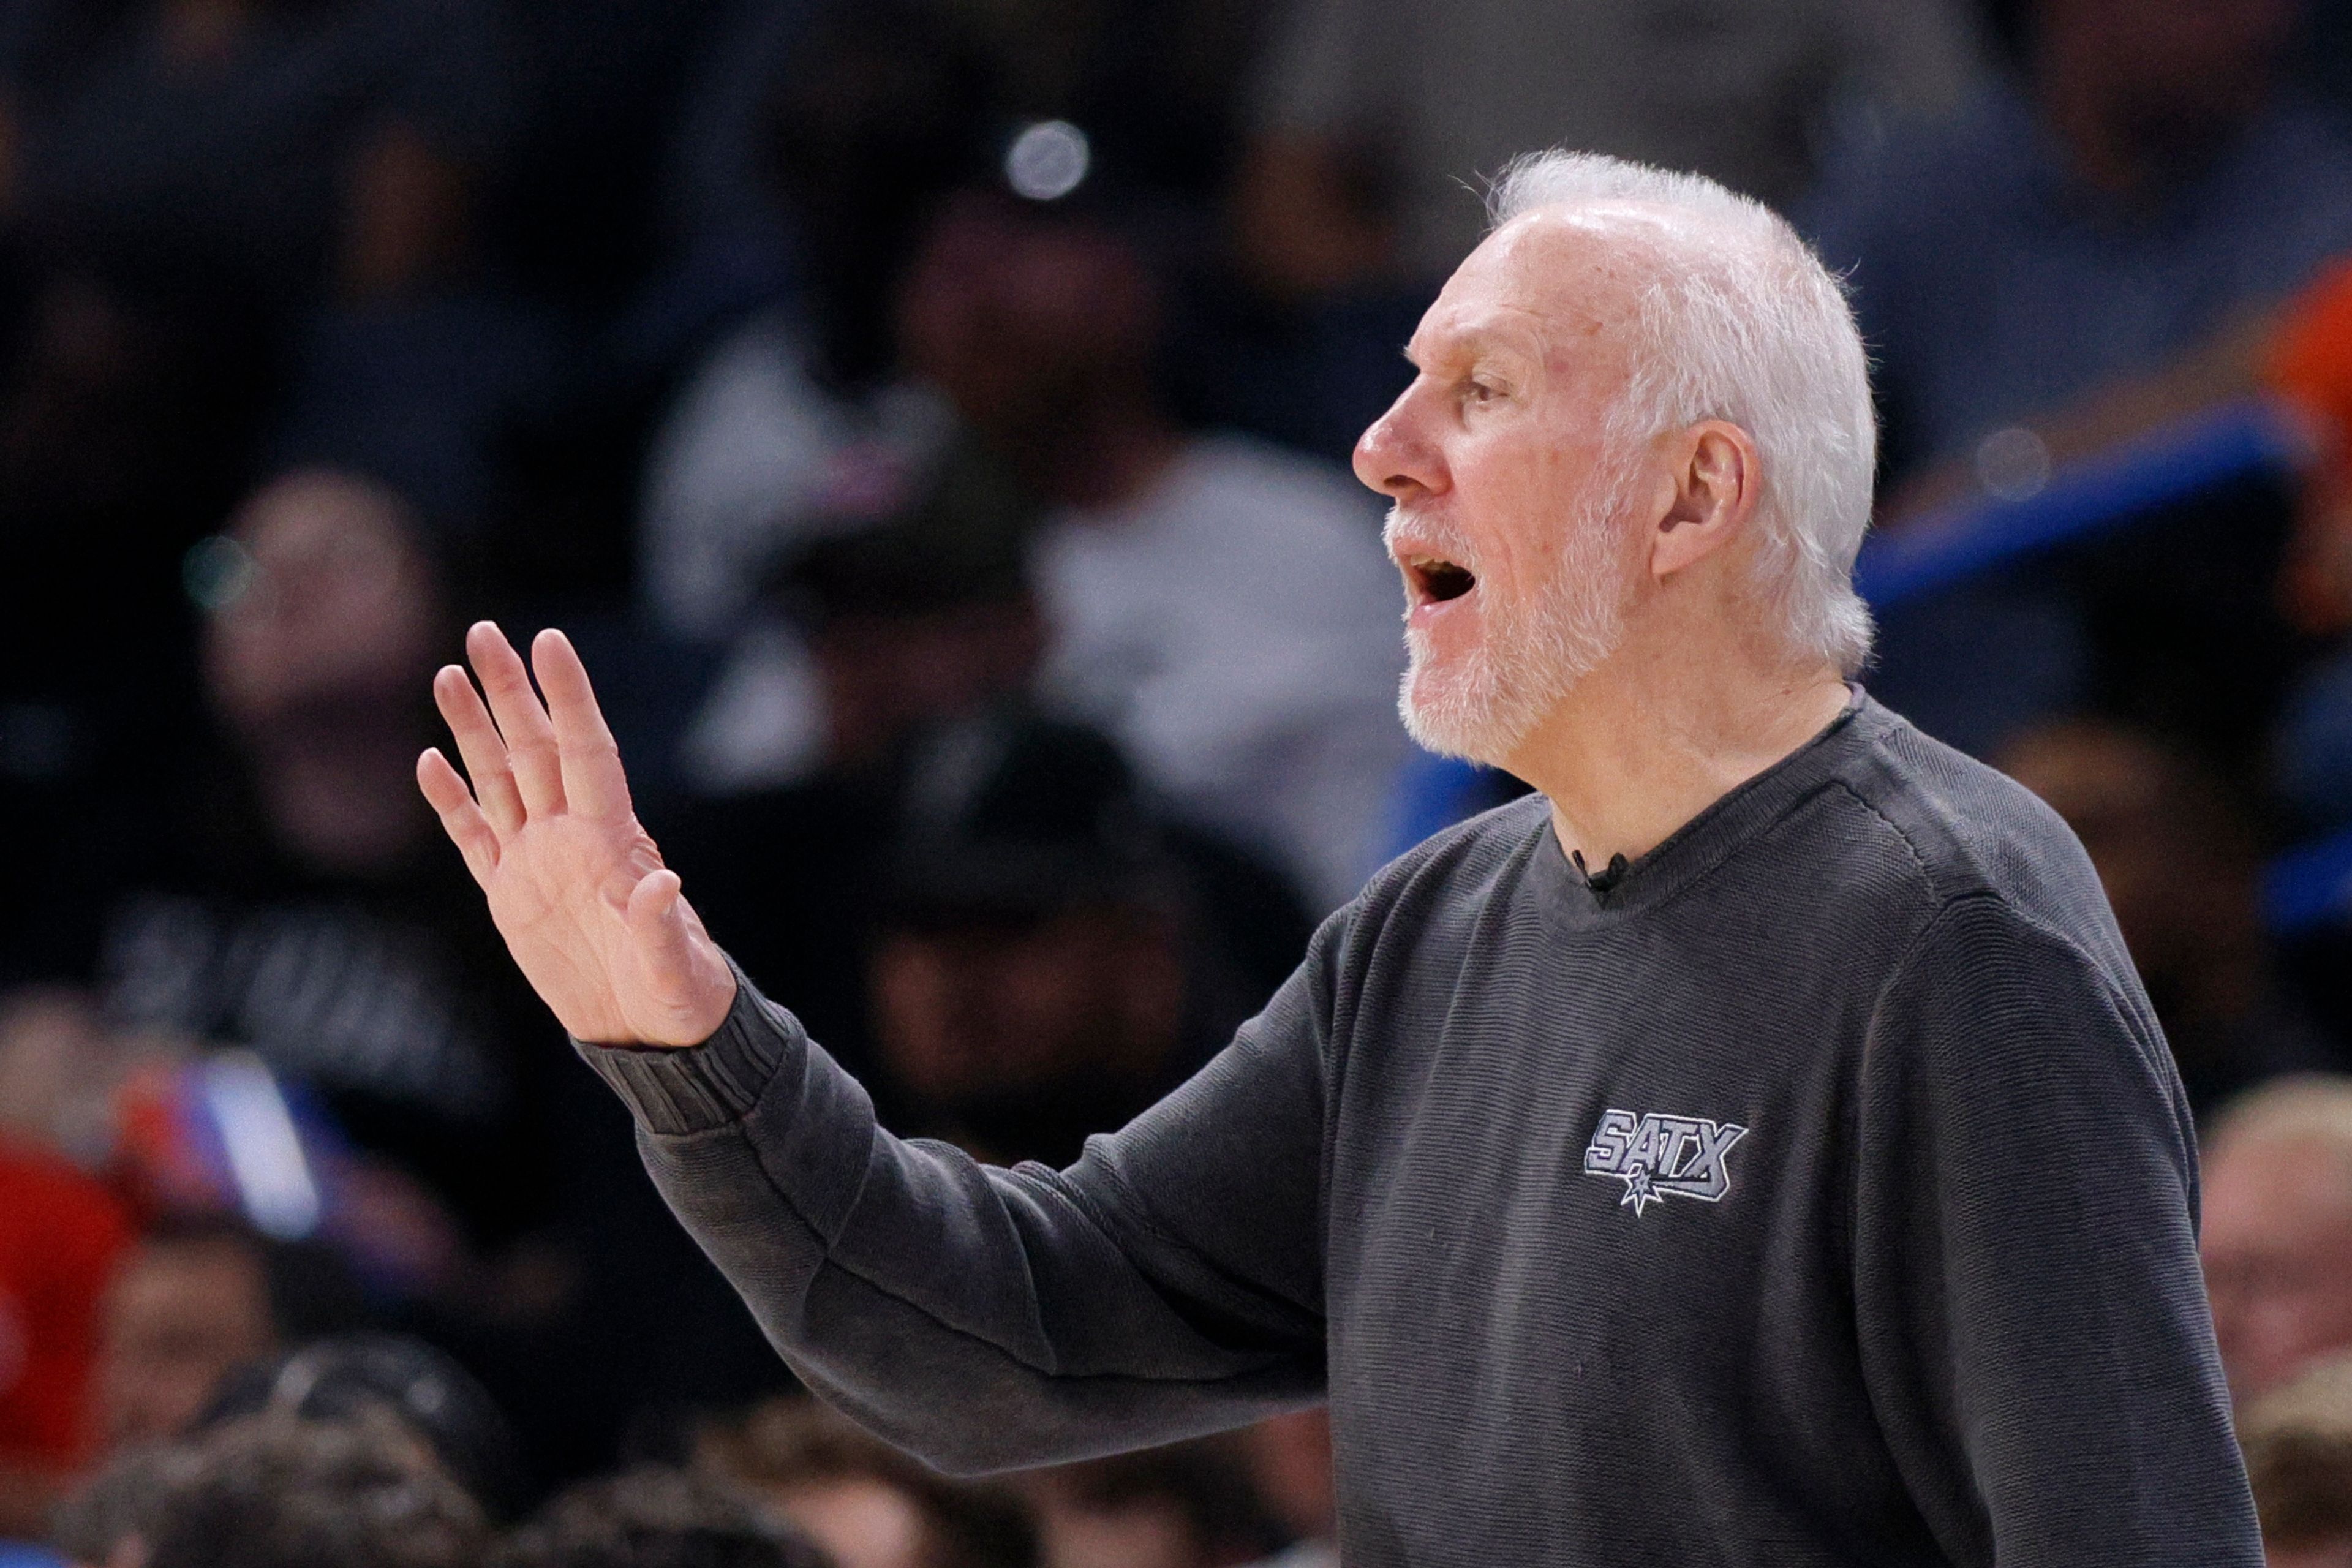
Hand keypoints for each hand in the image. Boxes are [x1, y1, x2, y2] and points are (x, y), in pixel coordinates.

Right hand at [417, 622, 735, 1045]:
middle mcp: (571, 836)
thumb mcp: (672, 963)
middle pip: (534, 748)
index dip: (569, 697)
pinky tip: (429, 761)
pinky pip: (474, 838)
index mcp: (612, 838)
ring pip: (498, 780)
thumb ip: (660, 923)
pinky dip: (450, 803)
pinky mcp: (509, 896)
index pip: (585, 750)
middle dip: (508, 691)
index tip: (548, 640)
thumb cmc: (676, 992)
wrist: (649, 1031)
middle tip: (482, 629)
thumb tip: (663, 882)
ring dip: (473, 730)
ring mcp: (537, 861)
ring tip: (448, 673)